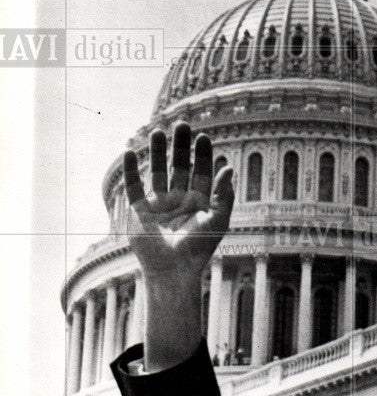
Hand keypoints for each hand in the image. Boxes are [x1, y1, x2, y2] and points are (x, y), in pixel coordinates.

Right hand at [123, 122, 233, 281]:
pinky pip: (134, 186)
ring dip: (157, 152)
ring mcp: (158, 204)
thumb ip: (224, 196)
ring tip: (158, 131)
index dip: (202, 154)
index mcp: (199, 201)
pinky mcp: (140, 211)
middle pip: (179, 166)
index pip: (201, 171)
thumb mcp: (218, 221)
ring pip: (157, 171)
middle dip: (180, 146)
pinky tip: (129, 152)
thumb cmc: (198, 250)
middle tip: (182, 124)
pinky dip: (130, 171)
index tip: (203, 136)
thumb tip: (228, 168)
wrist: (172, 270)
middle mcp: (179, 199)